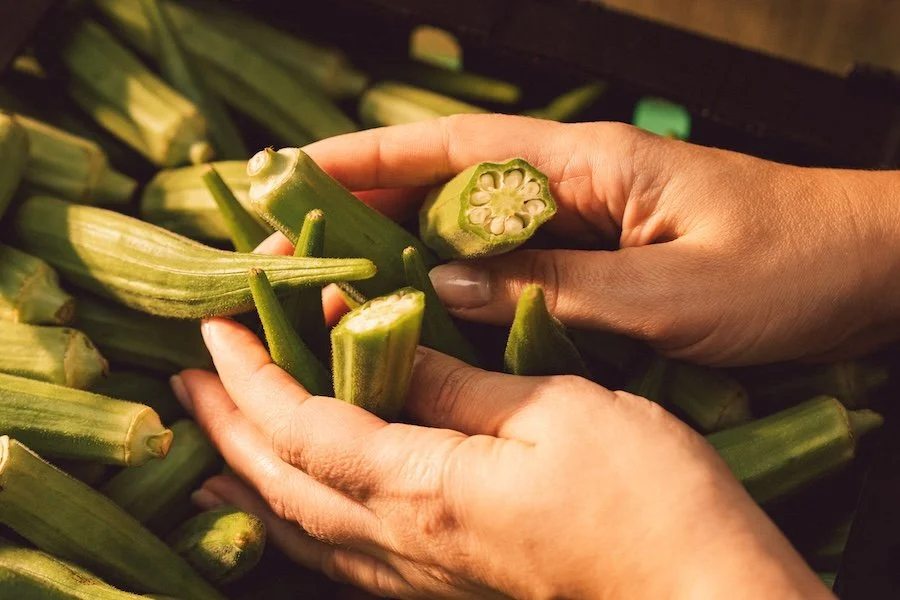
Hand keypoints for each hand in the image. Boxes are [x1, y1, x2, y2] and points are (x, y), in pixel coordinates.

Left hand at [173, 320, 830, 598]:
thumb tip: (375, 336)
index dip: (250, 377)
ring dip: (248, 478)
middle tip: (188, 379)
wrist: (704, 593)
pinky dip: (297, 522)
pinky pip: (343, 555)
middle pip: (281, 483)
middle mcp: (407, 543)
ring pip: (301, 529)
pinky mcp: (450, 583)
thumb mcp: (552, 409)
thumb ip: (452, 381)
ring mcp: (425, 573)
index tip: (216, 329)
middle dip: (226, 426)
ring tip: (213, 445)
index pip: (301, 427)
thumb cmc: (648, 498)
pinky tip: (295, 508)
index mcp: (425, 489)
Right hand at [287, 114, 899, 365]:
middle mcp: (571, 183)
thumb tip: (440, 285)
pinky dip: (462, 282)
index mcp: (583, 165)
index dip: (362, 159)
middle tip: (287, 245)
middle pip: (444, 186)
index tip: (289, 172)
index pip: (448, 151)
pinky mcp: (599, 258)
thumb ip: (554, 291)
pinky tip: (424, 311)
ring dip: (401, 248)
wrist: (868, 267)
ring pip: (471, 229)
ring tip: (329, 279)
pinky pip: (512, 267)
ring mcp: (583, 221)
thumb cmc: (789, 266)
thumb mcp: (670, 293)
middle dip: (361, 208)